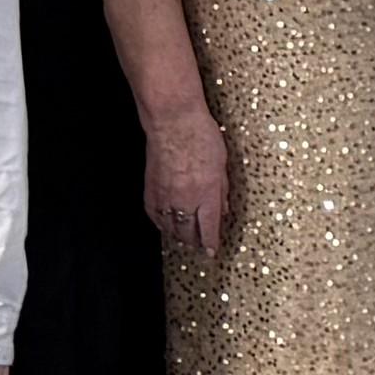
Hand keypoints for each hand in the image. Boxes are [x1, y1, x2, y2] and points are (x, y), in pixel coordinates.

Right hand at [141, 103, 233, 255]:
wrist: (173, 122)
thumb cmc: (201, 136)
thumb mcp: (222, 165)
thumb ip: (222, 190)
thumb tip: (223, 209)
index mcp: (207, 195)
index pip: (208, 230)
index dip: (210, 244)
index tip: (212, 252)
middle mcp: (185, 200)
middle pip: (188, 233)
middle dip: (195, 243)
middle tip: (199, 246)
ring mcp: (166, 196)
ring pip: (170, 228)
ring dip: (178, 236)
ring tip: (184, 239)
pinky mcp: (151, 190)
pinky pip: (155, 215)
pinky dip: (161, 223)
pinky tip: (165, 225)